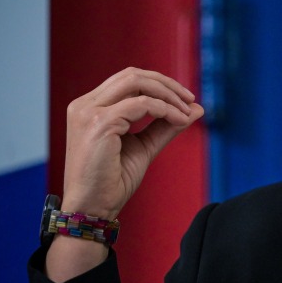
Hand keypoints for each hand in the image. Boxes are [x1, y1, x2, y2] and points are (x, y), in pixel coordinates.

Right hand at [61, 67, 204, 219]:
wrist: (93, 208)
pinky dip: (165, 109)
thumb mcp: (144, 146)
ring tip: (186, 111)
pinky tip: (178, 120)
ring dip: (168, 94)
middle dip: (167, 84)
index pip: (128, 79)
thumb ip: (166, 125)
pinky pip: (142, 104)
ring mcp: (89, 112)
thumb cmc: (113, 181)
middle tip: (190, 100)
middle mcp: (85, 105)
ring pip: (136, 82)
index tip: (185, 100)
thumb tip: (196, 108)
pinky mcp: (99, 123)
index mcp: (90, 107)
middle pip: (132, 74)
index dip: (160, 84)